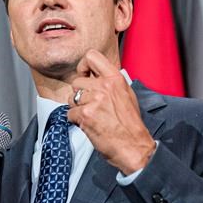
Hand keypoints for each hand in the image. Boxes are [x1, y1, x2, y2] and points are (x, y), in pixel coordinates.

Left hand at [67, 50, 155, 174]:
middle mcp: (104, 86)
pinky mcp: (85, 115)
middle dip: (80, 94)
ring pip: (71, 98)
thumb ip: (110, 82)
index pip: (91, 56)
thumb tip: (95, 76)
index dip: (83, 65)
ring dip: (77, 108)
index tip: (84, 75)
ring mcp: (94, 100)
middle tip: (91, 105)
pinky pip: (69, 113)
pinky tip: (89, 125)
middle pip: (76, 81)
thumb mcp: (126, 95)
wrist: (133, 146)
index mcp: (115, 78)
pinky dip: (76, 121)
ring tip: (92, 117)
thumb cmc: (130, 124)